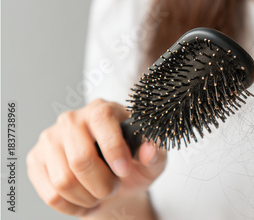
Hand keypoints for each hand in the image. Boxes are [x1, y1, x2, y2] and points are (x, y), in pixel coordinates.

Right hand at [27, 99, 166, 216]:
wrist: (113, 182)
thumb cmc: (133, 164)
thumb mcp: (153, 160)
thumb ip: (156, 152)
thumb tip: (149, 149)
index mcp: (103, 109)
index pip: (101, 119)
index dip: (113, 149)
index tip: (124, 171)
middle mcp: (72, 119)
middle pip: (80, 159)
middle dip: (103, 184)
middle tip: (115, 186)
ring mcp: (50, 139)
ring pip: (64, 181)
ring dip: (88, 197)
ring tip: (99, 192)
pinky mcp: (36, 160)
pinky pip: (51, 195)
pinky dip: (72, 205)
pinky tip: (83, 198)